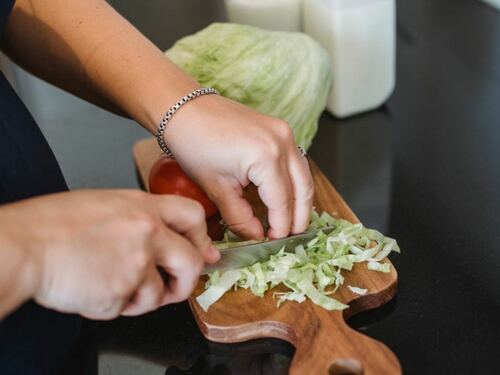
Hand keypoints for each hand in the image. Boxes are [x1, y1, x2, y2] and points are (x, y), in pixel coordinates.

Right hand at [0, 190, 218, 319]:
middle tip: (175, 287)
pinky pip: (129, 308)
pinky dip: (116, 306)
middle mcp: (147, 234)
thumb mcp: (105, 205)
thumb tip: (167, 235)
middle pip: (192, 263)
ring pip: (159, 294)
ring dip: (142, 299)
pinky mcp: (120, 293)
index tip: (200, 251)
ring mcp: (135, 265)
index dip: (201, 237)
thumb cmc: (54, 224)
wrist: (24, 246)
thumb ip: (142, 219)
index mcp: (143, 207)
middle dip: (186, 281)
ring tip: (117, 288)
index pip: (194, 216)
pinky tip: (96, 291)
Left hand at [164, 95, 313, 239]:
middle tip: (291, 236)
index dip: (280, 226)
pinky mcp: (280, 128)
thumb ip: (240, 217)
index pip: (282, 202)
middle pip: (302, 188)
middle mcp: (282, 142)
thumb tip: (257, 235)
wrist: (185, 109)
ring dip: (301, 199)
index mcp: (266, 157)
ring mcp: (284, 131)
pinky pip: (295, 160)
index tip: (274, 241)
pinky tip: (285, 195)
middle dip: (299, 216)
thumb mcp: (216, 188)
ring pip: (304, 174)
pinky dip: (294, 180)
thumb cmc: (194, 144)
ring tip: (291, 220)